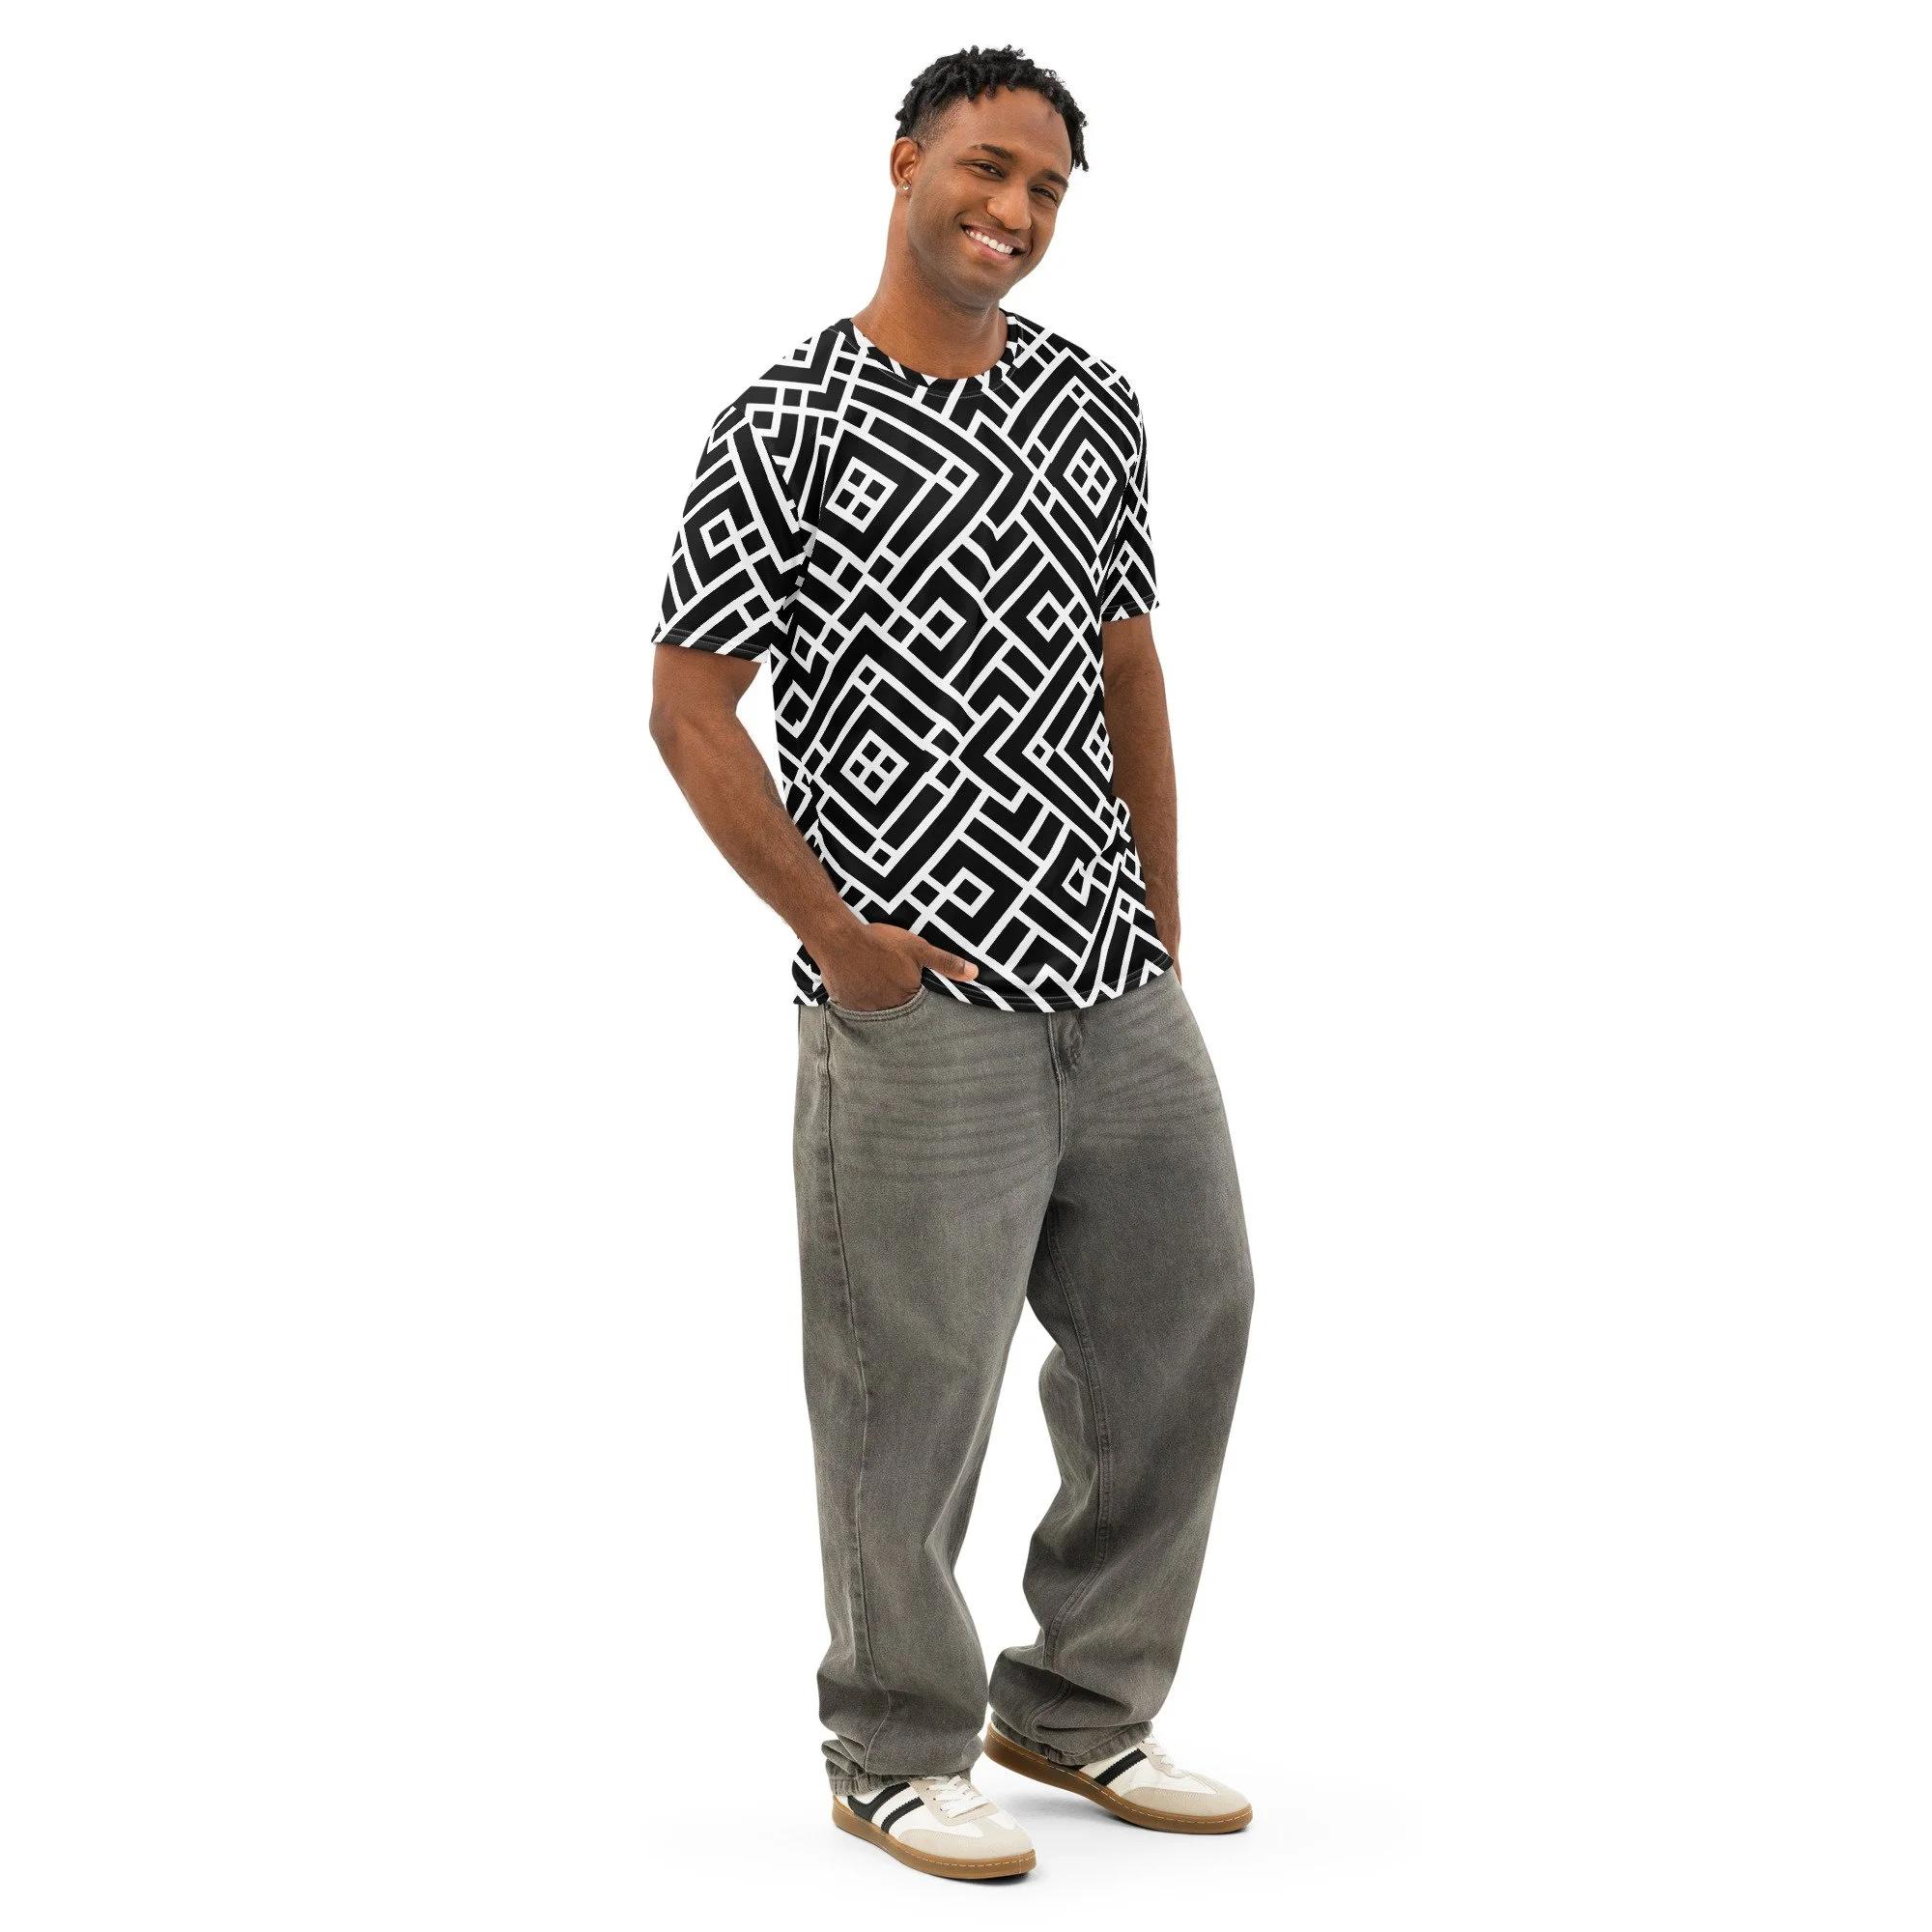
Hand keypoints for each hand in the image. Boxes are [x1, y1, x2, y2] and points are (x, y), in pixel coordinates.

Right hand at [818, 921, 977, 1010]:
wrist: (839, 939)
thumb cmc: (881, 942)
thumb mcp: (919, 949)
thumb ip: (946, 963)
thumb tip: (974, 973)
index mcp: (905, 998)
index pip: (915, 1004)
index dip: (911, 991)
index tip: (905, 980)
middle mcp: (884, 1009)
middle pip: (893, 1007)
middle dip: (892, 995)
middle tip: (886, 977)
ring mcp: (861, 1007)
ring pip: (873, 1006)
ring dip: (874, 996)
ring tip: (871, 977)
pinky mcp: (843, 1001)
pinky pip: (852, 1003)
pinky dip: (855, 994)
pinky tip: (855, 979)